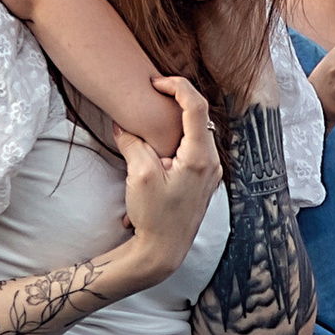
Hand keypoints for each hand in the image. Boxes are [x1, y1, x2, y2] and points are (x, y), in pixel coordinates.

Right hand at [117, 75, 222, 281]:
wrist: (163, 251)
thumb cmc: (154, 216)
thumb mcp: (139, 175)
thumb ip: (133, 143)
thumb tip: (122, 123)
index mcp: (199, 157)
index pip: (196, 106)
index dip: (177, 86)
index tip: (155, 83)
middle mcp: (212, 162)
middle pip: (199, 116)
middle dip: (175, 101)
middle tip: (151, 94)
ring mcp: (211, 172)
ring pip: (198, 131)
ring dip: (177, 120)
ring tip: (153, 117)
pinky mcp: (205, 180)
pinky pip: (196, 147)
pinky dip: (179, 137)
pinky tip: (159, 142)